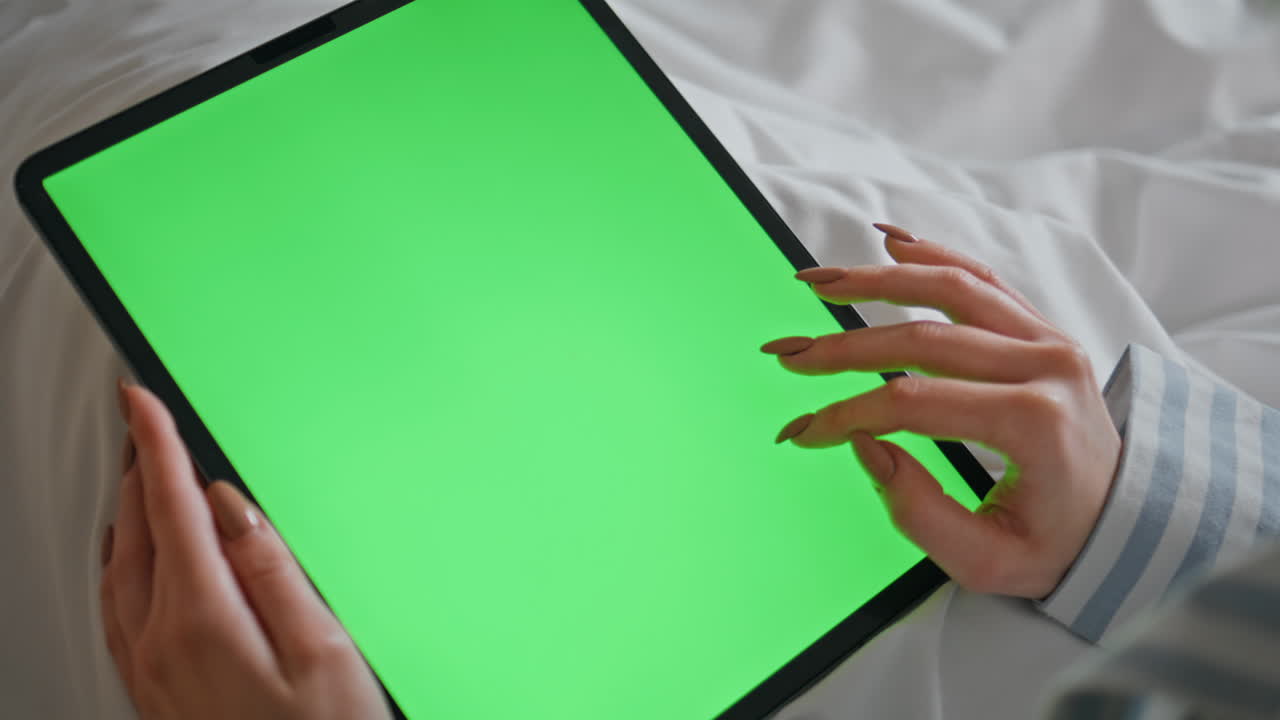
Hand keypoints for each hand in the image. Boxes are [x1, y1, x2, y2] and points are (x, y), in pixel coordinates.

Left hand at [101, 383, 391, 719]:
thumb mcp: (323, 650)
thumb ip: (273, 571)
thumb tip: (234, 508)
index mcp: (202, 619)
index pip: (170, 507)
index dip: (156, 445)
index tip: (142, 399)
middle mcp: (159, 643)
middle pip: (136, 531)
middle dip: (138, 468)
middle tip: (147, 424)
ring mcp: (149, 672)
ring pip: (118, 568)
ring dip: (127, 513)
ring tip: (142, 476)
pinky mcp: (153, 693)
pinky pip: (116, 609)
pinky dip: (120, 563)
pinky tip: (133, 560)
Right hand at [763, 223, 1121, 598]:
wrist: (1127, 521)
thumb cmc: (1058, 543)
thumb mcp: (988, 559)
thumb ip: (920, 512)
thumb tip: (865, 445)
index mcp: (1035, 423)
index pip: (916, 404)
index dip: (850, 413)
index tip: (805, 430)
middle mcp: (1047, 367)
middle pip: (924, 340)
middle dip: (844, 347)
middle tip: (788, 354)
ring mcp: (1049, 339)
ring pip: (952, 289)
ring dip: (878, 280)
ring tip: (818, 282)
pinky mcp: (1043, 329)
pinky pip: (984, 279)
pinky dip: (934, 256)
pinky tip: (890, 241)